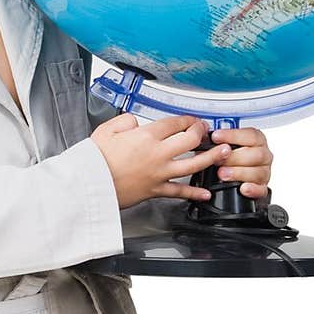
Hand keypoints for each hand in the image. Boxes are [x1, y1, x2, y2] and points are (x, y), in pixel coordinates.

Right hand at [91, 113, 245, 209]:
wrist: (89, 186)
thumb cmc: (95, 160)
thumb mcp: (106, 130)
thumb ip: (124, 121)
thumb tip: (135, 122)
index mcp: (146, 136)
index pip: (174, 123)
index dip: (186, 119)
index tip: (191, 119)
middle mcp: (157, 154)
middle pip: (189, 139)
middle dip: (201, 132)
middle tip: (206, 131)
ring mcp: (159, 173)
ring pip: (193, 164)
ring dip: (211, 158)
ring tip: (223, 154)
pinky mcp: (156, 190)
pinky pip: (179, 191)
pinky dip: (194, 193)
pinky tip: (205, 193)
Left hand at [208, 125, 272, 198]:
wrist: (228, 177)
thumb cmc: (228, 159)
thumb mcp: (224, 146)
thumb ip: (220, 141)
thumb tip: (206, 136)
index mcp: (257, 141)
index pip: (251, 135)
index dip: (233, 135)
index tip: (216, 137)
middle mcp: (263, 156)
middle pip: (257, 154)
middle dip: (235, 157)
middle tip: (218, 159)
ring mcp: (264, 173)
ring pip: (258, 172)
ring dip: (239, 173)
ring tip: (222, 174)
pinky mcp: (262, 189)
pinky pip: (261, 190)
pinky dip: (252, 189)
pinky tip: (242, 188)